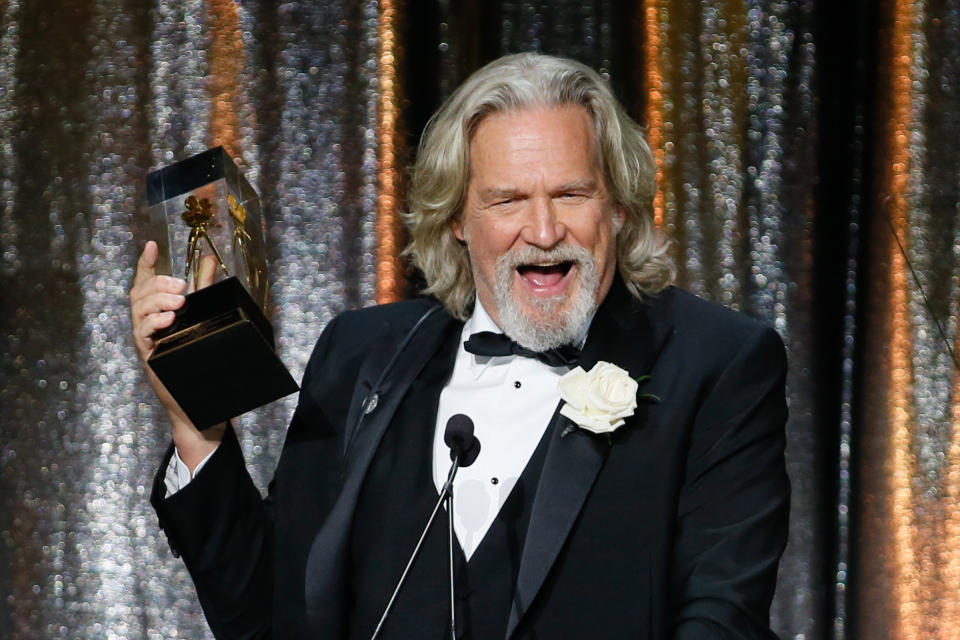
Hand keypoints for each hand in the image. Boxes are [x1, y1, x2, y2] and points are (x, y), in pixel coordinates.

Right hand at [130, 241, 224, 468]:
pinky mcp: (149, 357)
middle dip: (158, 284)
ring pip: (138, 312)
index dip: (145, 264)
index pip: (145, 284)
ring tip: (178, 301)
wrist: (201, 402)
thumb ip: (205, 288)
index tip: (152, 245)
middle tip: (180, 285)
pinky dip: (154, 323)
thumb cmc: (200, 358)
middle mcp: (148, 326)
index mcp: (158, 313)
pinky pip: (142, 335)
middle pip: (139, 294)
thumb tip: (209, 259)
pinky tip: (169, 320)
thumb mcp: (204, 316)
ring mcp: (146, 341)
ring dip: (157, 301)